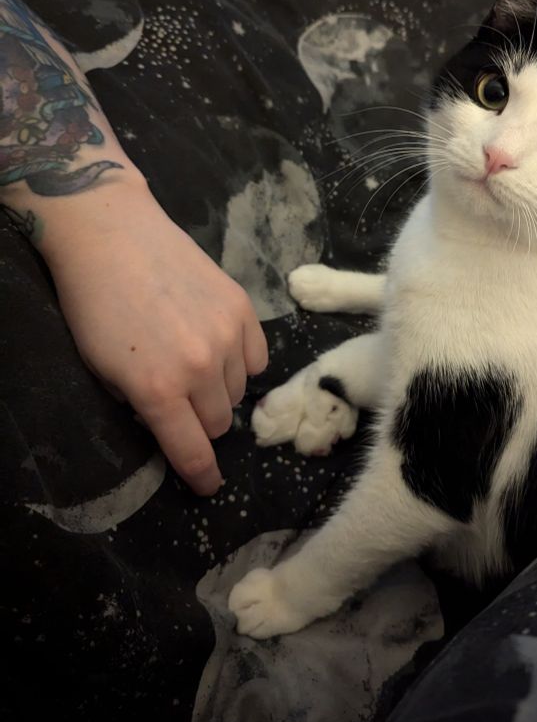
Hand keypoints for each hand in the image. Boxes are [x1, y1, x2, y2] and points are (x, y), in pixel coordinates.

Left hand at [41, 176, 267, 494]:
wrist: (113, 235)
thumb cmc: (94, 305)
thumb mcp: (101, 369)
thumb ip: (141, 404)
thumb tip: (169, 423)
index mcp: (158, 389)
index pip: (193, 451)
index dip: (202, 476)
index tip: (209, 486)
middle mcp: (200, 368)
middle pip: (220, 422)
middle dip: (203, 423)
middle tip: (184, 403)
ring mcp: (226, 335)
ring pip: (239, 391)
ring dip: (221, 391)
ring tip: (197, 366)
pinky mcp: (243, 307)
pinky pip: (257, 358)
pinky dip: (241, 363)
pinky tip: (221, 349)